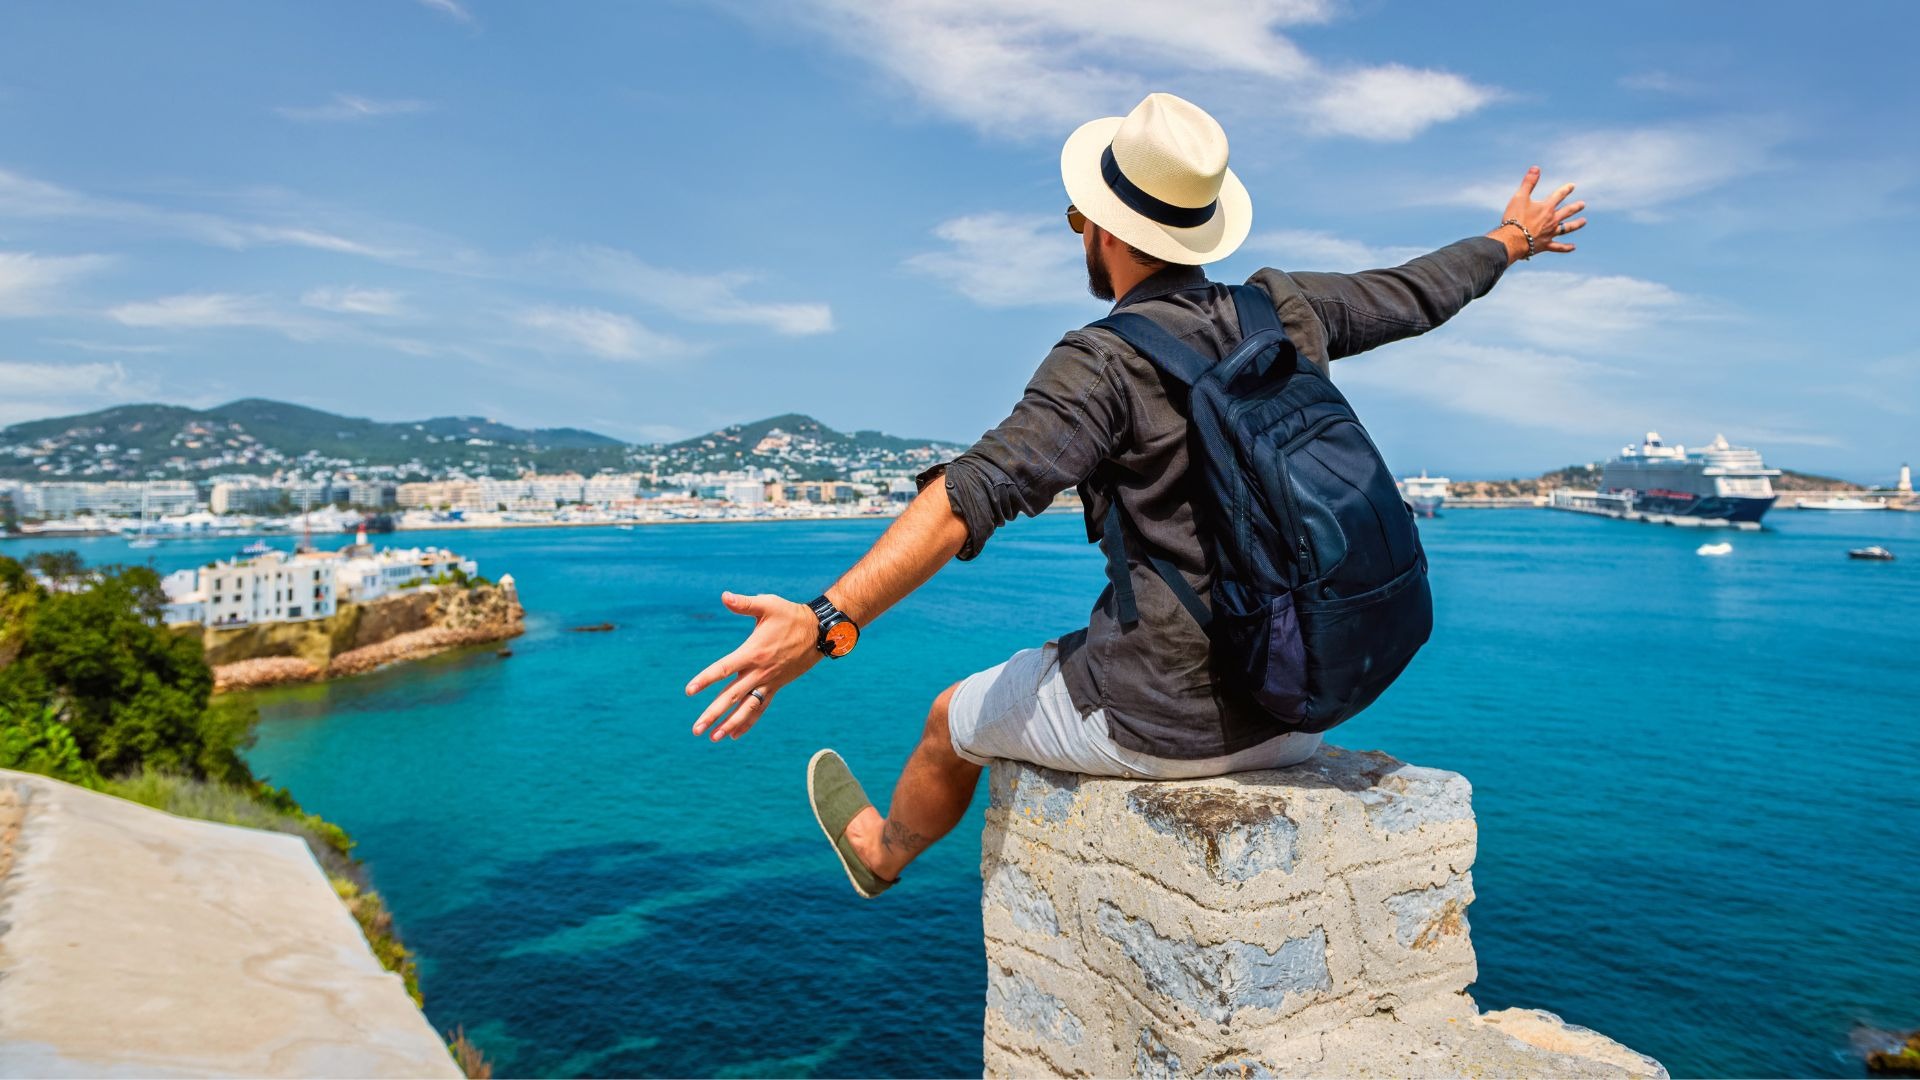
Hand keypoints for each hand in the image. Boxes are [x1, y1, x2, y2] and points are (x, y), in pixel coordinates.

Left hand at [685, 591, 821, 740]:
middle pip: (731, 697)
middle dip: (713, 714)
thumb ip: (744, 603)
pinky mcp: (776, 686)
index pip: (723, 669)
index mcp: (752, 653)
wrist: (819, 632)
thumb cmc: (791, 615)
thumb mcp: (768, 605)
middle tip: (696, 729)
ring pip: (747, 708)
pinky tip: (735, 734)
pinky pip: (760, 708)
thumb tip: (724, 596)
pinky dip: (747, 722)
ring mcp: (769, 682)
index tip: (688, 691)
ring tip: (713, 738)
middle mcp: (759, 672)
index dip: (705, 680)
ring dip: (730, 724)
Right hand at [1490, 166, 1586, 262]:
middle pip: (1567, 212)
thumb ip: (1529, 182)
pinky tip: (1573, 247)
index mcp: (1546, 207)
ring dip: (1576, 224)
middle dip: (1575, 207)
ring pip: (1566, 228)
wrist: (1512, 240)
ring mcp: (1550, 233)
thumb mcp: (1520, 197)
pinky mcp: (1545, 245)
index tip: (1572, 186)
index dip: (1566, 189)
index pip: (1559, 195)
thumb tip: (1536, 168)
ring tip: (1584, 222)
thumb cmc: (1514, 218)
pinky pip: (1558, 247)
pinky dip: (1566, 247)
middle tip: (1583, 204)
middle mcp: (1551, 220)